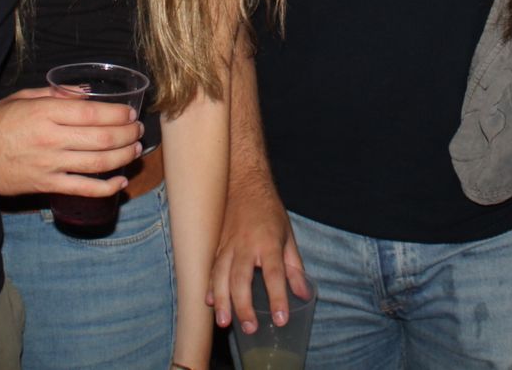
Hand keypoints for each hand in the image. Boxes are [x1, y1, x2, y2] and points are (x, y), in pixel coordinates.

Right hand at [0, 87, 142, 196]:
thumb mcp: (23, 97)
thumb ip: (56, 93)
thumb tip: (88, 93)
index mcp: (45, 113)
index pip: (93, 113)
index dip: (118, 114)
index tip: (130, 113)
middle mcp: (50, 139)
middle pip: (101, 138)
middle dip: (127, 134)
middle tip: (138, 131)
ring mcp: (49, 164)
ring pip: (98, 163)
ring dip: (123, 157)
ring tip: (135, 150)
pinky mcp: (45, 185)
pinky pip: (83, 188)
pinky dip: (106, 187)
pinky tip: (120, 182)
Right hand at [208, 170, 309, 331]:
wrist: (243, 183)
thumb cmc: (269, 210)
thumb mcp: (288, 236)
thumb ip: (294, 267)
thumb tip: (303, 294)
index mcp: (269, 242)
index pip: (274, 274)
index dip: (278, 297)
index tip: (281, 319)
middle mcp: (246, 245)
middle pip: (242, 279)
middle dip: (244, 305)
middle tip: (249, 328)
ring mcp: (227, 245)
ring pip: (221, 276)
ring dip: (222, 300)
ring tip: (224, 322)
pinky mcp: (216, 245)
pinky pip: (211, 269)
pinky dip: (209, 286)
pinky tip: (208, 302)